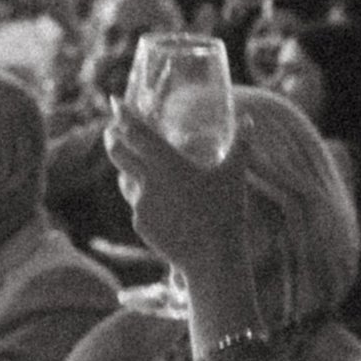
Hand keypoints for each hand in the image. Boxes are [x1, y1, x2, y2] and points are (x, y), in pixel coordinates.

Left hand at [105, 99, 248, 291]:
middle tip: (111, 132)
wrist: (212, 258)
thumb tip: (249, 119)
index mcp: (168, 162)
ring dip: (127, 171)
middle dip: (112, 139)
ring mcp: (140, 203)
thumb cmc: (226, 212)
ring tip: (136, 168)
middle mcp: (148, 180)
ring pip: (125, 180)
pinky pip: (137, 206)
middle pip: (117, 152)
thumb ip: (241, 144)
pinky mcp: (139, 224)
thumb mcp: (234, 175)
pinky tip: (159, 205)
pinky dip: (143, 200)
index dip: (123, 115)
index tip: (114, 102)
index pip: (137, 132)